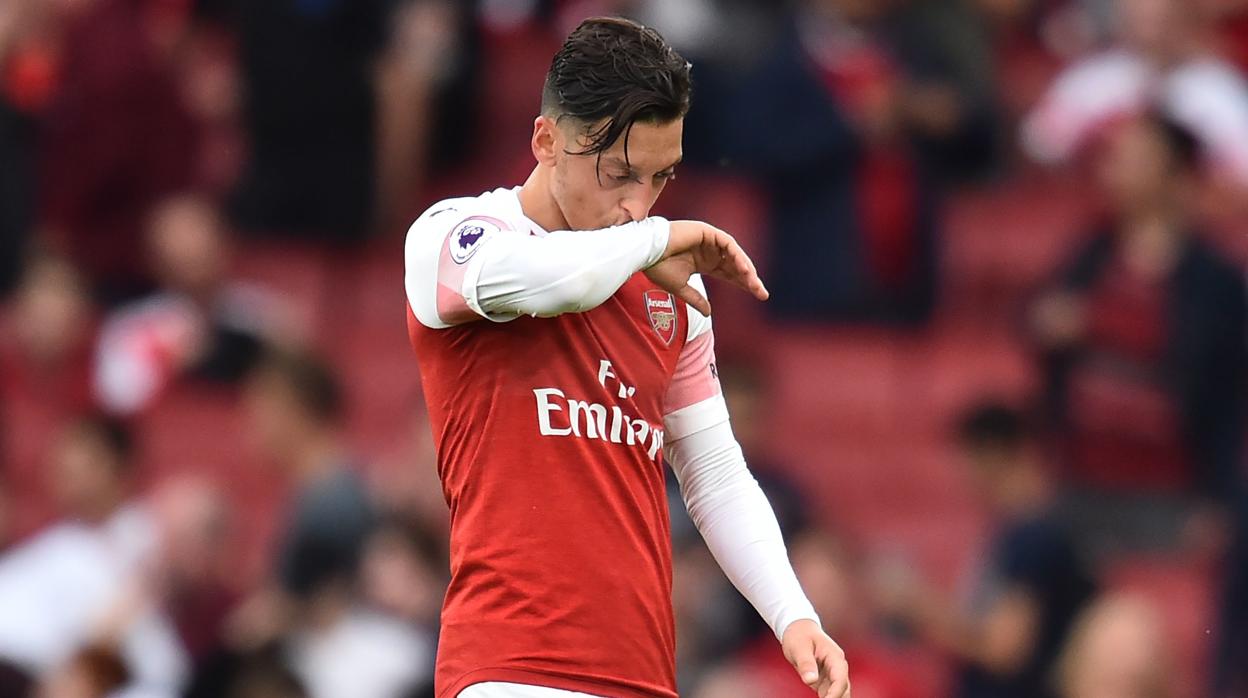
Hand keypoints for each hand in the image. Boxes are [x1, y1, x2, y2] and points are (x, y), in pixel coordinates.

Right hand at [644, 221, 767, 315]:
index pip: (730, 273)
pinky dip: (737, 255)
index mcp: (704, 263)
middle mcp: (709, 251)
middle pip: (736, 265)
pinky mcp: (707, 231)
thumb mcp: (681, 288)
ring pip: (734, 254)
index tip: (759, 295)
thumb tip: (708, 313)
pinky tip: (743, 269)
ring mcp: (709, 240)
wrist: (645, 253)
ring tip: (754, 283)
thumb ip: (696, 299)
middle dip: (750, 279)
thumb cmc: (658, 268)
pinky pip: (727, 243)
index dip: (743, 284)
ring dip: (745, 268)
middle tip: (762, 293)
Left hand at [781, 619, 849, 696]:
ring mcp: (832, 673)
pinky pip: (831, 693)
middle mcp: (837, 666)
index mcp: (835, 657)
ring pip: (840, 692)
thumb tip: (810, 680)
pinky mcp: (825, 679)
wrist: (798, 630)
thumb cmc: (799, 636)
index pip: (840, 678)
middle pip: (843, 688)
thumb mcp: (799, 647)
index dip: (835, 693)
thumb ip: (806, 663)